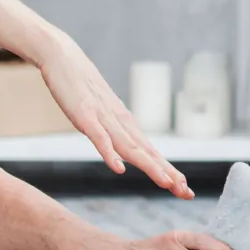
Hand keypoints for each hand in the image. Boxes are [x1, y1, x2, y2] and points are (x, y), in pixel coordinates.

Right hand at [34, 30, 190, 197]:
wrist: (63, 56)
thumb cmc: (80, 84)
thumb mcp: (100, 111)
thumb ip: (111, 130)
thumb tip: (121, 148)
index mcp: (124, 123)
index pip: (150, 151)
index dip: (168, 170)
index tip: (184, 189)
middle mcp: (119, 122)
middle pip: (146, 152)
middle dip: (167, 173)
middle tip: (186, 192)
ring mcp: (102, 118)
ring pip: (129, 147)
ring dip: (148, 166)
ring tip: (165, 183)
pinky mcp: (84, 115)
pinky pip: (99, 137)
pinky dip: (109, 153)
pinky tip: (118, 168)